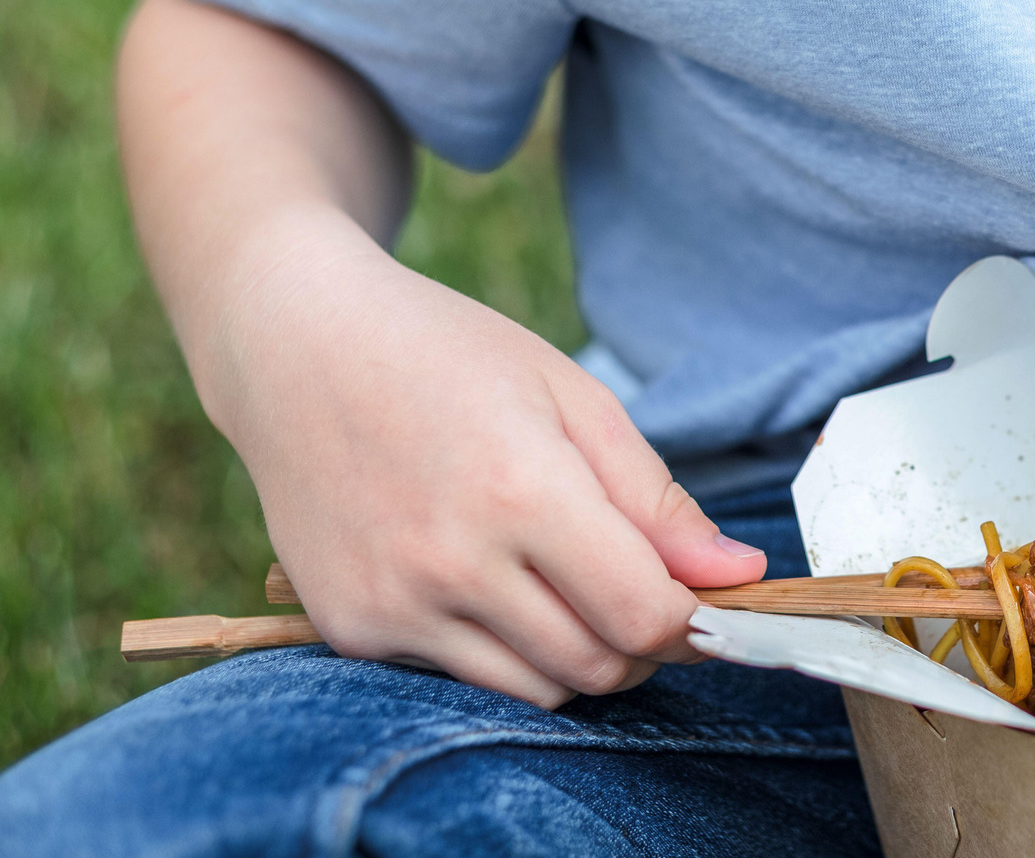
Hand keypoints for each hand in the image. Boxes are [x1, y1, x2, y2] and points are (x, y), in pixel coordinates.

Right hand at [199, 230, 765, 707]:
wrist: (294, 345)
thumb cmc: (448, 356)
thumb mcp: (573, 399)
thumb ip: (658, 500)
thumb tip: (740, 575)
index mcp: (523, 491)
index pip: (644, 616)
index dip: (693, 622)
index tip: (702, 599)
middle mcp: (452, 562)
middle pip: (596, 668)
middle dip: (641, 647)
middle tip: (640, 592)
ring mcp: (393, 604)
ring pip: (534, 690)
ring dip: (575, 657)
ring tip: (566, 584)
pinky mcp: (350, 628)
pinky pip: (460, 679)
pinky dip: (498, 650)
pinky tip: (485, 581)